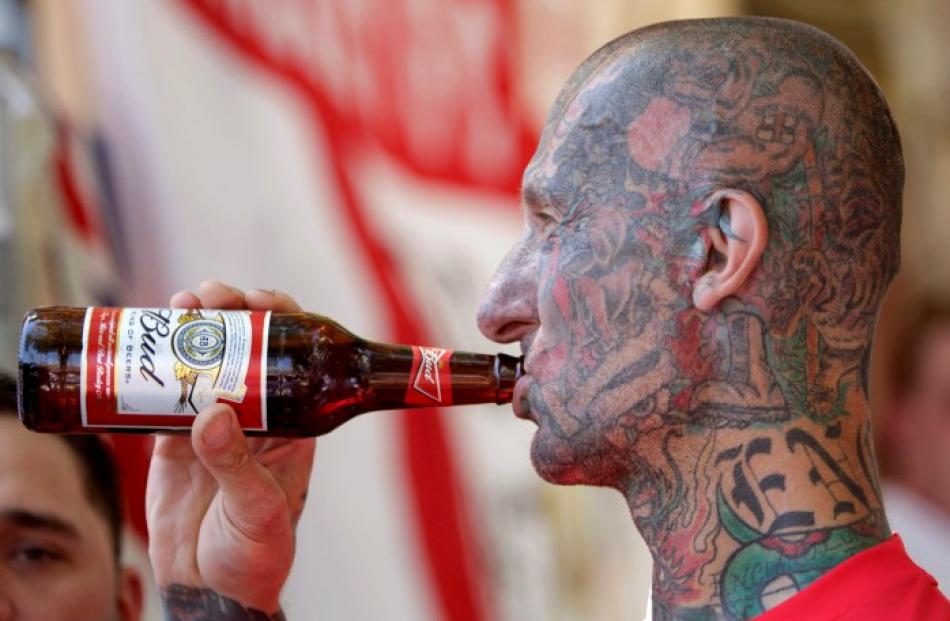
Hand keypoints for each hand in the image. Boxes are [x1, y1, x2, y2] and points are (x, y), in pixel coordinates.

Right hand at [146, 281, 315, 614]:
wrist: (212, 588)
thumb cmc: (254, 555)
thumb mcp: (258, 510)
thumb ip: (237, 466)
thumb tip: (212, 415)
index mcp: (292, 422)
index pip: (290, 356)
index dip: (277, 318)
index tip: (257, 300)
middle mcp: (256, 413)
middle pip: (245, 344)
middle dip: (229, 310)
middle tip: (208, 296)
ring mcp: (212, 422)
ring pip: (203, 358)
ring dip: (192, 326)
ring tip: (178, 307)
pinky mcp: (172, 438)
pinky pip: (163, 391)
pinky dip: (155, 364)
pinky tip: (146, 340)